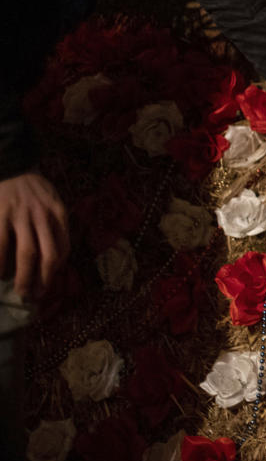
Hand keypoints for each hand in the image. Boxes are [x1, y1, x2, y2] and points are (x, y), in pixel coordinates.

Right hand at [0, 172, 69, 298]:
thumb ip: (55, 223)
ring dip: (23, 276)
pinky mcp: (0, 215)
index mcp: (58, 213)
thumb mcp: (52, 201)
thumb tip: (56, 255)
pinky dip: (0, 262)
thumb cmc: (32, 188)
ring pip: (26, 253)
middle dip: (42, 279)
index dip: (56, 269)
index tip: (48, 283)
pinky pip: (0, 244)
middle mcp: (43, 216)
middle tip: (35, 295)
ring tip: (18, 290)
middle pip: (48, 255)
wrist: (11, 165)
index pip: (63, 247)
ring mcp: (21, 216)